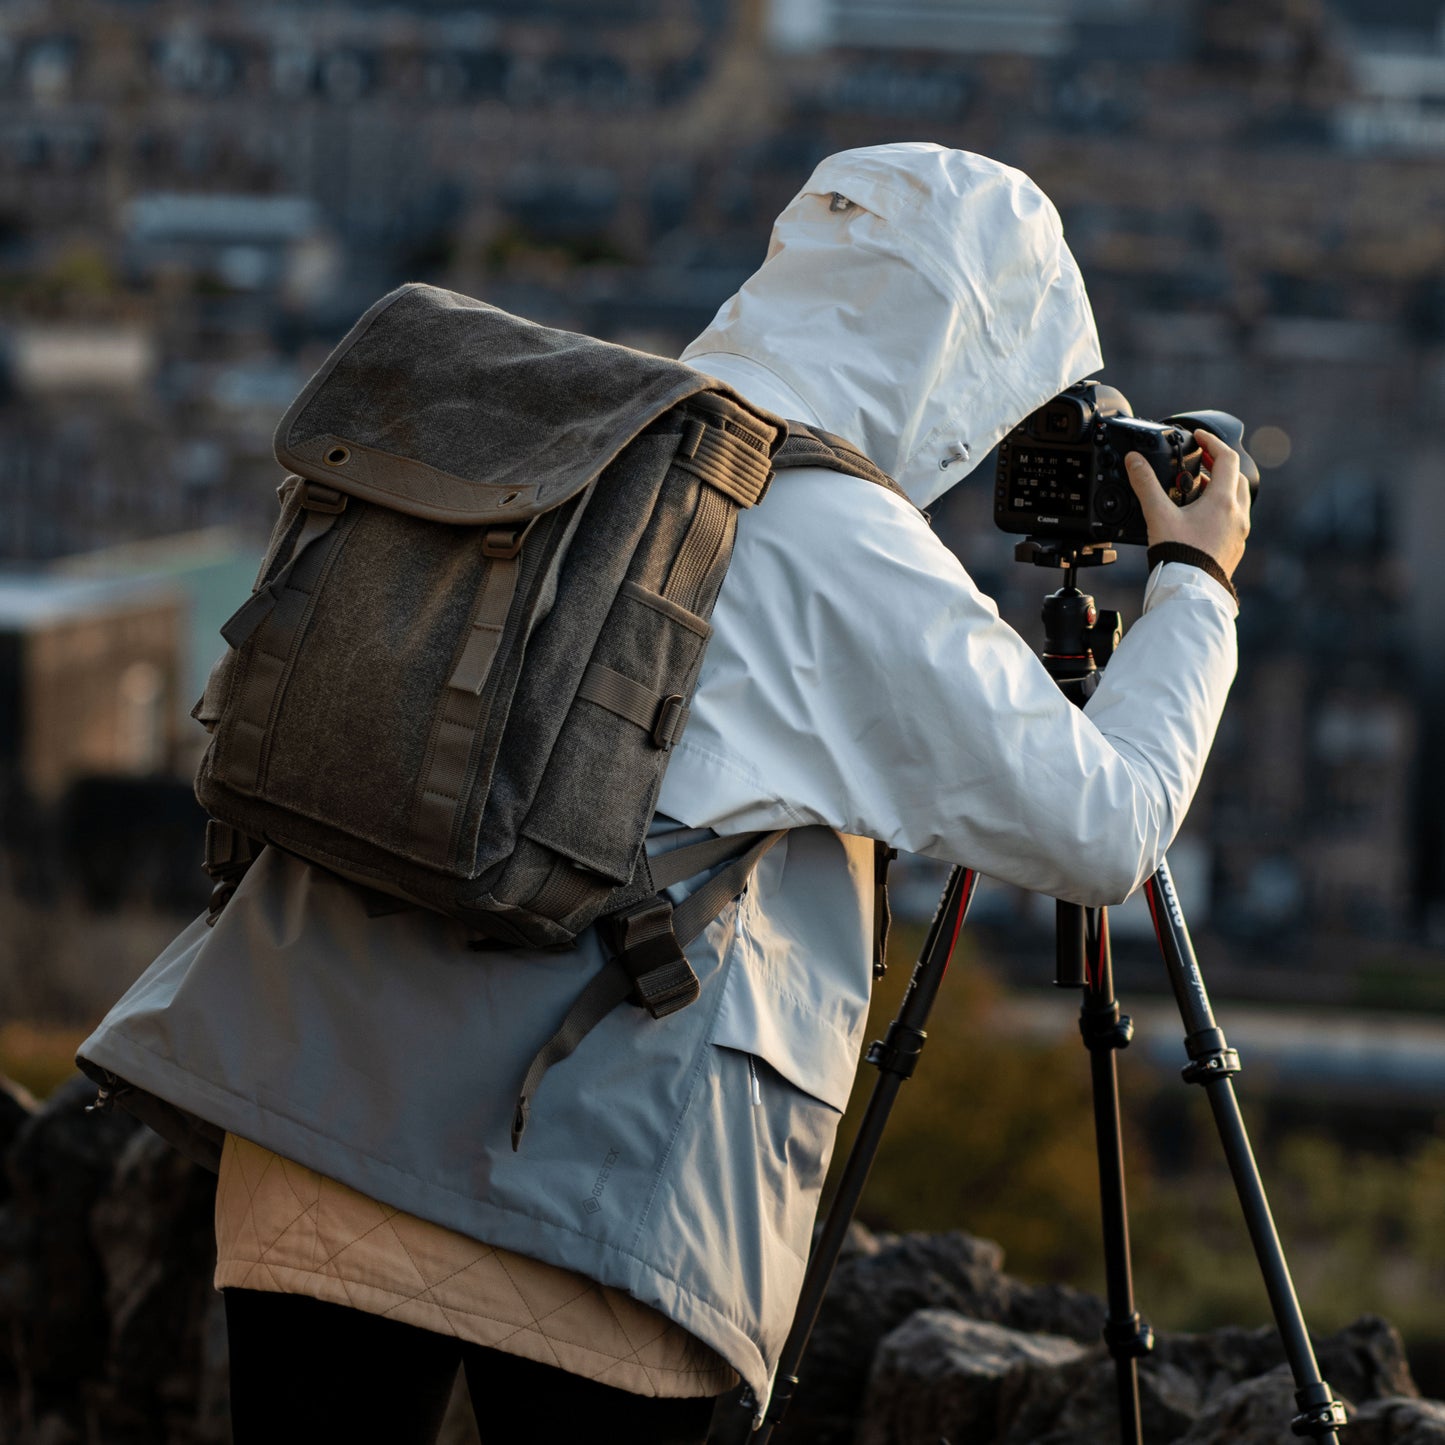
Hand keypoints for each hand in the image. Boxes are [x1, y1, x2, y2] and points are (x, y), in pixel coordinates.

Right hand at [1124, 430, 1250, 578]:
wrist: (1189, 590)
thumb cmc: (1178, 554)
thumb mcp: (1158, 514)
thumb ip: (1146, 484)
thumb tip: (1135, 461)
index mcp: (1223, 500)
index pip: (1226, 458)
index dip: (1212, 442)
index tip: (1198, 438)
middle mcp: (1237, 514)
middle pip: (1235, 477)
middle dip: (1218, 466)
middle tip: (1199, 463)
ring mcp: (1239, 532)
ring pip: (1237, 500)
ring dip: (1220, 489)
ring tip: (1197, 491)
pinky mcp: (1235, 548)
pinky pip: (1233, 520)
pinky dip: (1221, 511)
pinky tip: (1201, 519)